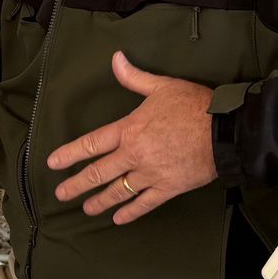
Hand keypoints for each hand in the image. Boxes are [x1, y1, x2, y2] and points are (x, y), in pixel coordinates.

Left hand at [48, 51, 217, 222]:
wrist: (224, 131)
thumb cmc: (194, 106)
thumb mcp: (162, 86)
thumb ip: (134, 77)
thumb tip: (116, 59)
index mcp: (129, 130)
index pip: (91, 144)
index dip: (69, 155)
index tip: (53, 164)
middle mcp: (134, 155)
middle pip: (98, 174)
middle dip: (77, 185)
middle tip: (61, 194)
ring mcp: (150, 174)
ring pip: (118, 192)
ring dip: (99, 202)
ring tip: (87, 209)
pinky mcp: (168, 188)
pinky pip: (144, 204)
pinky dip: (130, 212)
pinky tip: (119, 218)